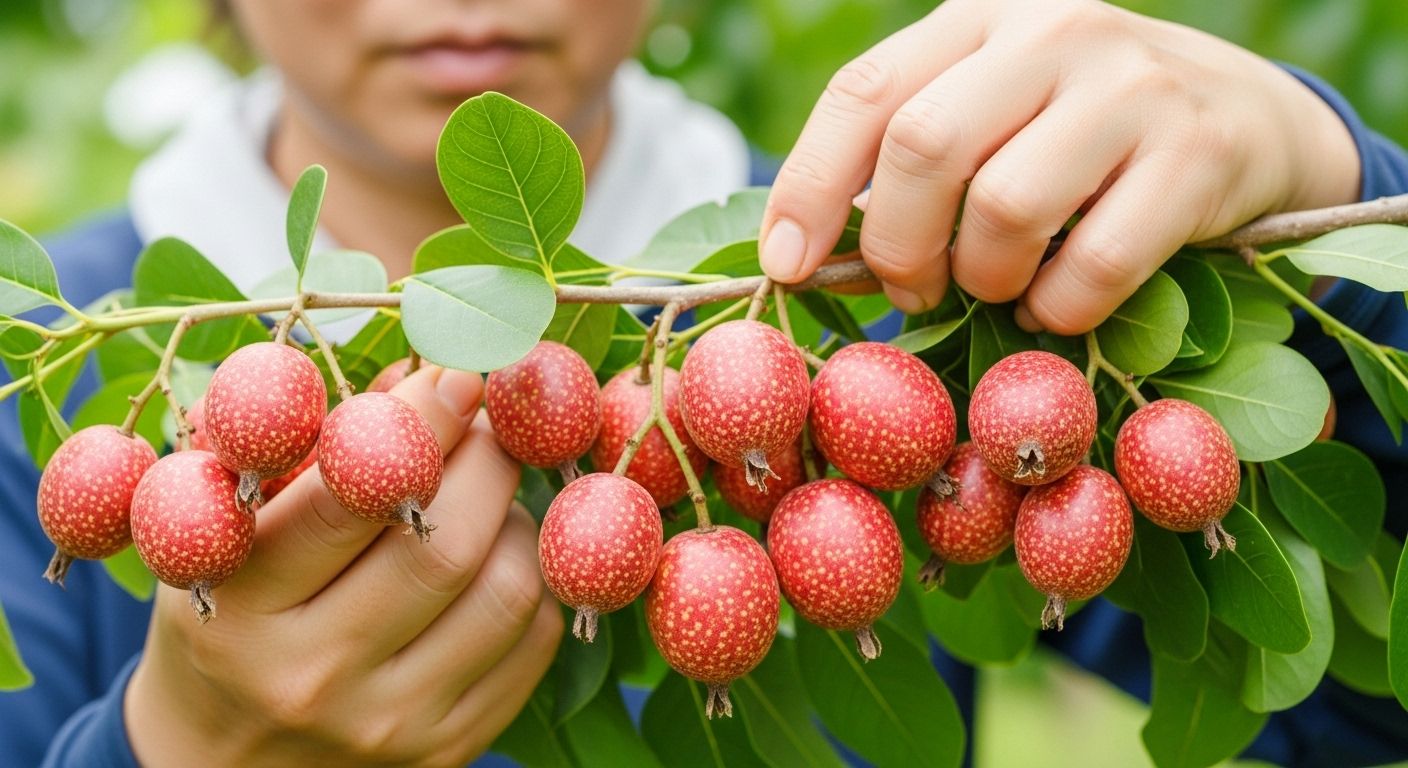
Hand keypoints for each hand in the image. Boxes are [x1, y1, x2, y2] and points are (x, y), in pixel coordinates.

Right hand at [124, 367, 561, 766]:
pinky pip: (532, 644)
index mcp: (239, 607)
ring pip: (504, 593)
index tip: (457, 372)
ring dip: (518, 520)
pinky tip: (503, 555)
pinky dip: (535, 580)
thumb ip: (305, 452)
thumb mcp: (231, 533)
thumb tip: (424, 375)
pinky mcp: (446, 751)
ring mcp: (387, 724)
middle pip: (443, 545)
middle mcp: (311, 676)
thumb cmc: (234, 614)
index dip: (417, 425)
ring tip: (494, 493)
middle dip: (488, 460)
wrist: (227, 758)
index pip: (346, 501)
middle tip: (496, 420)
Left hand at [759, 0, 1360, 332]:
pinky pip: (1091, 266)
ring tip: (1003, 286)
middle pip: (923, 148)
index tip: (787, 263)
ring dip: (986, 281)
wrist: (1250, 121)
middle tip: (916, 289)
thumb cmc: (1081, 135)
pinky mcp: (1197, 154)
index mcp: (978, 18)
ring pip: (1004, 210)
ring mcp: (1130, 86)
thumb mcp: (992, 111)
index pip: (864, 94)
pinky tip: (1059, 302)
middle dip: (899, 246)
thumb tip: (802, 253)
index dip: (809, 186)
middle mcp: (1051, 31)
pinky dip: (1058, 309)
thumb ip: (909, 158)